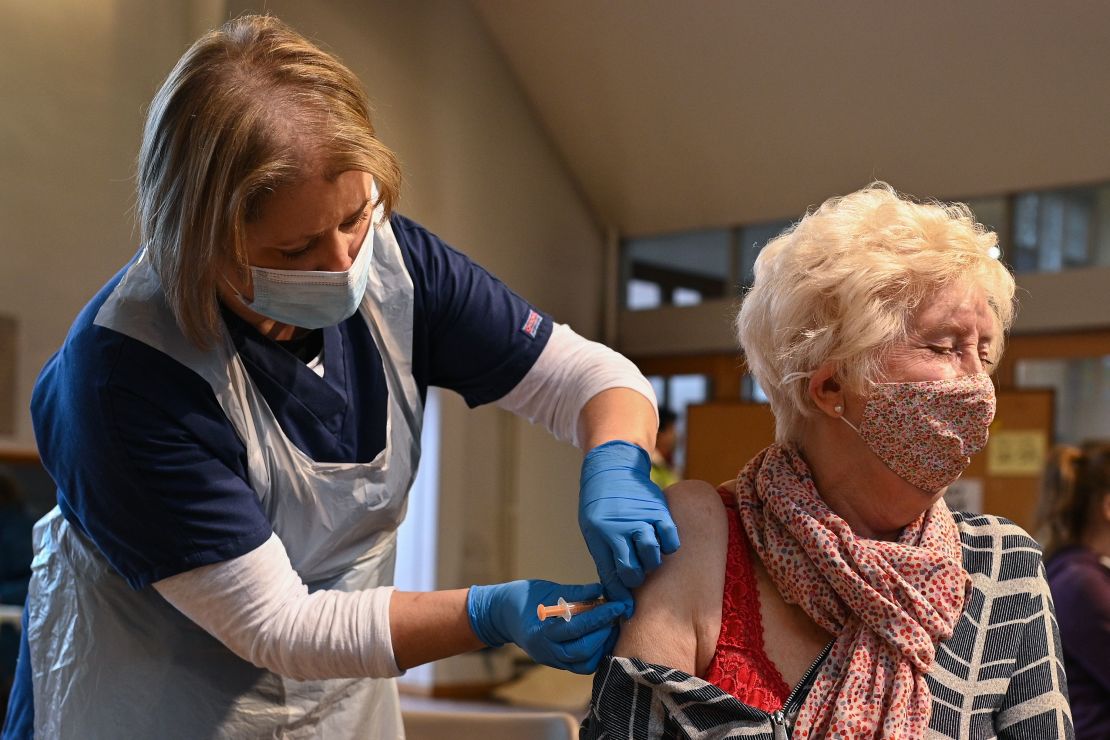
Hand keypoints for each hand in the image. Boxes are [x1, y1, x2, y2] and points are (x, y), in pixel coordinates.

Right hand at [466, 581, 623, 673]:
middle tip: (618, 614)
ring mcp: (551, 660)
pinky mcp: (557, 662)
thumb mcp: (547, 591)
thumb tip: (601, 589)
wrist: (500, 615)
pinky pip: (581, 665)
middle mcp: (546, 652)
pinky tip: (601, 635)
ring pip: (585, 663)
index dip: (599, 617)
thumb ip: (575, 593)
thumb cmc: (522, 598)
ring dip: (602, 645)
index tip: (617, 605)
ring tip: (611, 624)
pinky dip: (595, 653)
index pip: (576, 629)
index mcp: (540, 634)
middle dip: (605, 632)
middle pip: (583, 651)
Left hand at [579, 440, 679, 615]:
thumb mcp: (593, 530)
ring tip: (647, 557)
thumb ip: (606, 556)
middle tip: (636, 572)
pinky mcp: (659, 510)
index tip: (627, 609)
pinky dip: (668, 546)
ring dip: (651, 563)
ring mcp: (640, 518)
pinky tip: (662, 544)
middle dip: (635, 579)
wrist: (611, 468)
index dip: (620, 596)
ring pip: (652, 556)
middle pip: (632, 570)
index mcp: (599, 535)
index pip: (610, 576)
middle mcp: (619, 528)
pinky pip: (670, 538)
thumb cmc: (601, 505)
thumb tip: (619, 592)